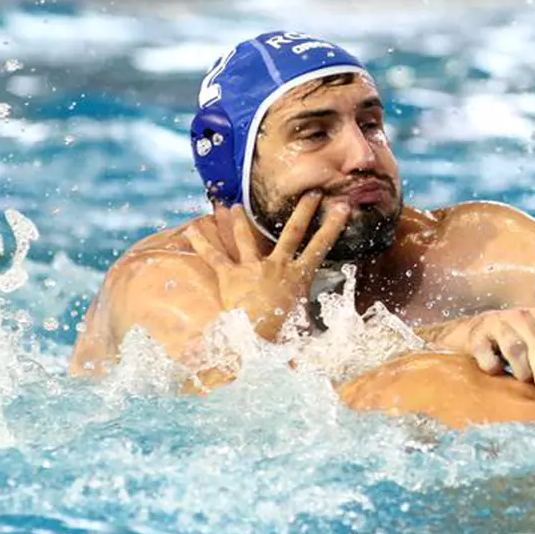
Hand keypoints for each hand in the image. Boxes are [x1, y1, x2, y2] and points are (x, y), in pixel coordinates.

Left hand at [183, 193, 349, 338]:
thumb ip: (316, 326)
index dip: (333, 225)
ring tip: (234, 206)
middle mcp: (278, 266)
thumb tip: (334, 340)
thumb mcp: (307, 327)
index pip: (321, 246)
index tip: (342, 207)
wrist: (257, 341)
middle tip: (311, 192)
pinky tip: (192, 229)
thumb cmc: (285, 337)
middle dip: (304, 210)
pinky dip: (201, 243)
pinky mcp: (231, 276)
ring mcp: (253, 268)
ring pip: (247, 237)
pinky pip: (214, 256)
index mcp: (300, 276)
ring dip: (240, 220)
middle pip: (293, 232)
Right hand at [427, 308, 534, 401]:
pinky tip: (494, 371)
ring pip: (516, 349)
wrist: (463, 333)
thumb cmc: (503, 344)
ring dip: (521, 371)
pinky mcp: (476, 334)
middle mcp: (521, 317)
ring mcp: (497, 322)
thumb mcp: (529, 346)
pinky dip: (493, 367)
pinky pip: (488, 355)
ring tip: (520, 380)